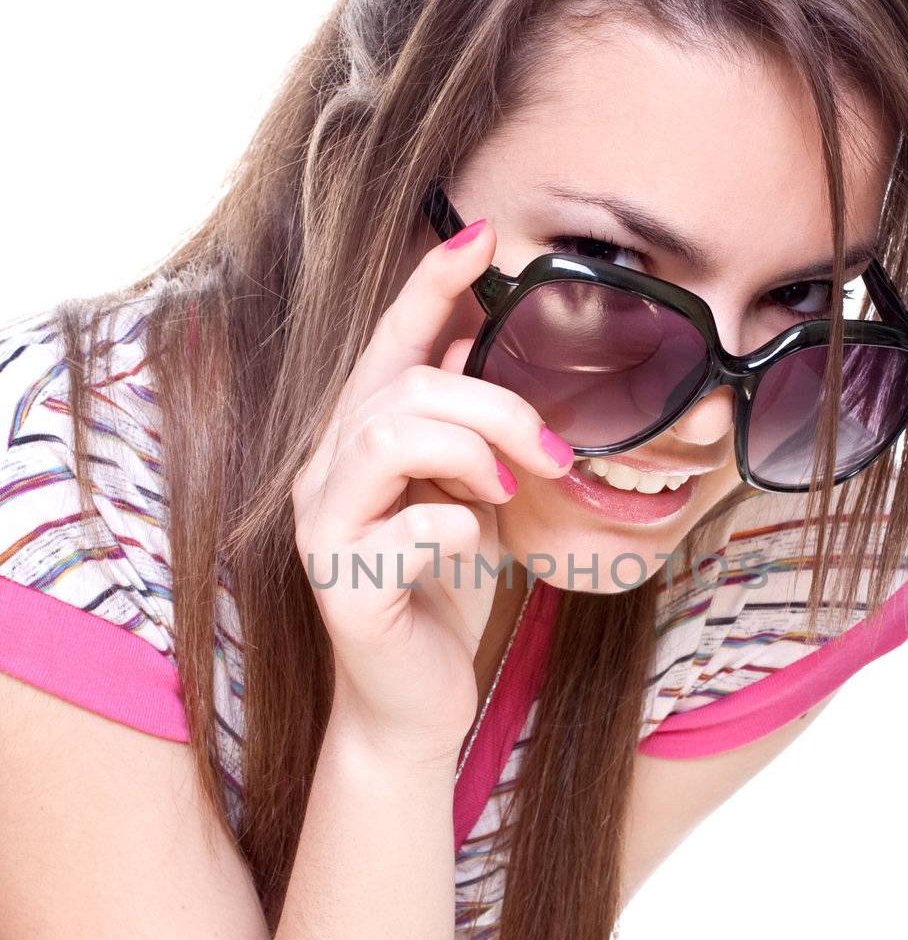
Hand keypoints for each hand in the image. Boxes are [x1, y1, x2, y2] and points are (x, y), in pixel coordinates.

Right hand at [291, 217, 572, 764]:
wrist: (415, 704)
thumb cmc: (443, 594)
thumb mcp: (470, 496)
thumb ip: (469, 430)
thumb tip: (485, 343)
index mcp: (359, 440)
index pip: (391, 342)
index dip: (431, 284)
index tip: (482, 234)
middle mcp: (326, 471)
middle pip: (404, 387)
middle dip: (495, 404)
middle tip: (551, 450)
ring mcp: (325, 524)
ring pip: (388, 434)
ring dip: (471, 450)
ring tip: (507, 489)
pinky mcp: (341, 581)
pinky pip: (404, 523)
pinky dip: (455, 523)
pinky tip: (474, 543)